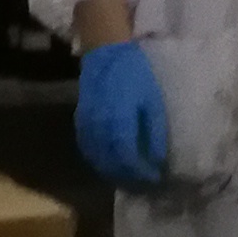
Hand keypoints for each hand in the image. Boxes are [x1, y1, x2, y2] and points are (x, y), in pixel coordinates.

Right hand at [74, 41, 168, 188]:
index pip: (128, 159)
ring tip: (131, 178)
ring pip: (98, 161)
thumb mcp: (151, 101)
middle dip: (129, 179)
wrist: (104, 52)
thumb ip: (154, 132)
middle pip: (112, 165)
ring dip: (114, 174)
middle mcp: (99, 129)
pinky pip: (89, 151)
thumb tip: (157, 161)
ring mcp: (86, 127)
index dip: (142, 173)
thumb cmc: (134, 74)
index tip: (155, 179)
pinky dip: (101, 163)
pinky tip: (113, 164)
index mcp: (119, 122)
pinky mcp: (80, 123)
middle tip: (145, 184)